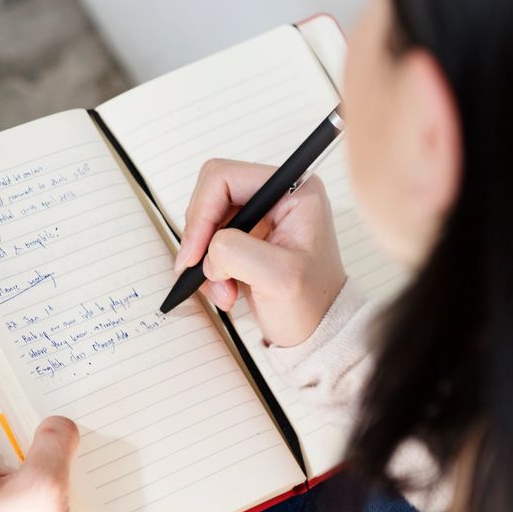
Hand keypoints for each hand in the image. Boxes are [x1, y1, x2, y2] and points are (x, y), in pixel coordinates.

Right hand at [174, 159, 346, 346]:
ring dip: (207, 260)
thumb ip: (236, 251)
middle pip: (210, 196)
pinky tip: (227, 290)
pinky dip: (209, 269)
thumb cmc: (312, 305)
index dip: (201, 213)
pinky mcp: (247, 236)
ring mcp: (261, 215)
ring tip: (225, 291)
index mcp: (293, 190)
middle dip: (202, 238)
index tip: (195, 254)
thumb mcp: (278, 278)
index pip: (224, 179)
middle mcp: (276, 196)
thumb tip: (209, 247)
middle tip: (202, 271)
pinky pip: (209, 241)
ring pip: (206, 222)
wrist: (317, 333)